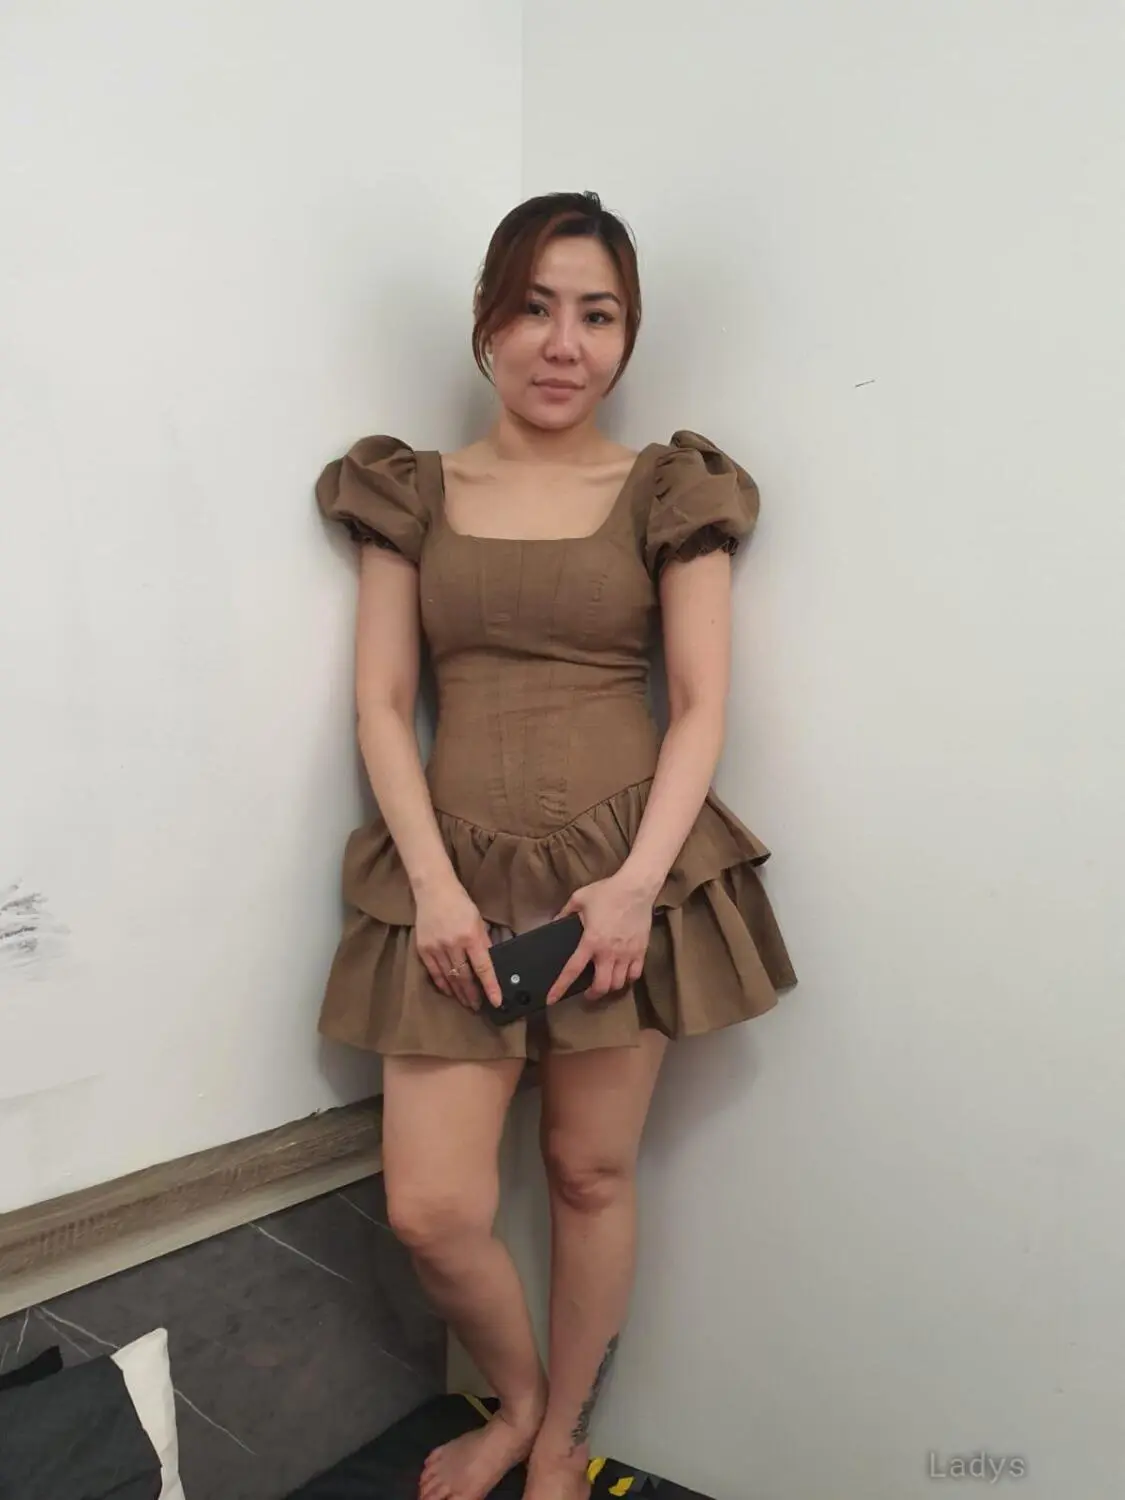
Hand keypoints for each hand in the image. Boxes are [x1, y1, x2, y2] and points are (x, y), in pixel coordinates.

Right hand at [413, 877, 502, 1010]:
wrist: (433, 890)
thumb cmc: (460, 903)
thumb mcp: (479, 921)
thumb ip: (484, 943)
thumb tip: (490, 964)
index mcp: (470, 936)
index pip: (483, 967)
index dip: (490, 986)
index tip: (496, 1001)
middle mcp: (453, 944)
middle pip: (465, 976)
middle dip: (473, 994)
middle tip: (479, 1007)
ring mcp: (436, 948)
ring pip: (449, 978)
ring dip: (459, 993)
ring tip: (467, 1003)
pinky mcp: (423, 949)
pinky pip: (434, 973)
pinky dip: (443, 984)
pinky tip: (449, 992)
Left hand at [545, 874, 654, 1004]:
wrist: (636, 888)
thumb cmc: (606, 892)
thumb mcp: (579, 898)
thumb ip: (564, 912)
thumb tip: (554, 922)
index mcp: (590, 941)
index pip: (572, 970)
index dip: (560, 987)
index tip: (552, 1000)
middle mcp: (609, 952)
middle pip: (602, 986)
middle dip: (593, 994)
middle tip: (588, 992)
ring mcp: (627, 953)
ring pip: (618, 984)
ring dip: (609, 987)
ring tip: (604, 982)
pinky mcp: (641, 951)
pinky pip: (635, 974)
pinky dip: (627, 979)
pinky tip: (622, 974)